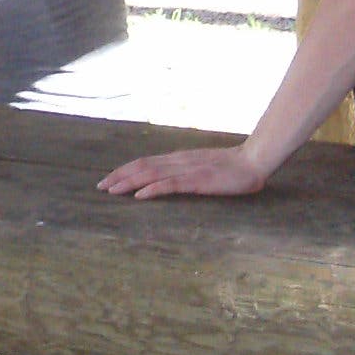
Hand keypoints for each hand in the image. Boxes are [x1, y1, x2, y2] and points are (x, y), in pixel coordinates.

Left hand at [98, 146, 271, 200]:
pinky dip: (152, 189)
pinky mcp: (197, 180)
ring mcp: (187, 170)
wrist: (255, 161)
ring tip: (111, 190)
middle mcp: (179, 161)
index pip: (145, 162)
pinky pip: (170, 184)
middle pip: (142, 166)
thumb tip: (169, 179)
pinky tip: (139, 196)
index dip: (125, 170)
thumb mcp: (204, 168)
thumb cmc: (233, 168)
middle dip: (119, 176)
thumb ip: (187, 172)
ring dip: (129, 182)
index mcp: (179, 158)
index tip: (108, 179)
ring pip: (151, 174)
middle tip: (100, 187)